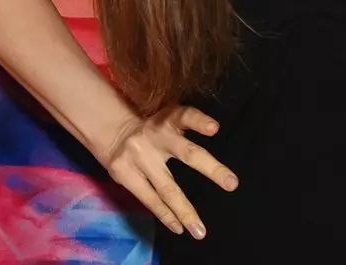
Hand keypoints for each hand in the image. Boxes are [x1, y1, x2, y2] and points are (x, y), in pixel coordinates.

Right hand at [99, 106, 237, 238]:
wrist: (113, 133)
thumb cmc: (154, 132)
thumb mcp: (168, 122)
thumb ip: (186, 135)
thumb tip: (216, 165)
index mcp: (169, 119)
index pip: (186, 116)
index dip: (200, 122)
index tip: (215, 129)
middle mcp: (155, 136)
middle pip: (187, 153)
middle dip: (211, 169)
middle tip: (232, 184)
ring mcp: (139, 156)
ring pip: (167, 188)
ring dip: (185, 211)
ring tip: (200, 230)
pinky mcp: (123, 174)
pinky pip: (149, 199)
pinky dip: (165, 215)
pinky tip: (179, 227)